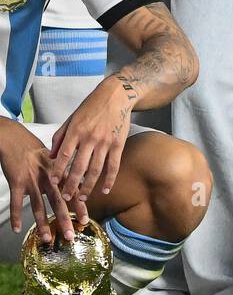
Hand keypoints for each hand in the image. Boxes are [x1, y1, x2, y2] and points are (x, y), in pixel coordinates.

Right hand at [0, 119, 82, 243]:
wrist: (14, 139)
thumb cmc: (34, 150)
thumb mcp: (53, 160)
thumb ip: (62, 174)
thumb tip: (74, 185)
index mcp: (58, 173)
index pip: (72, 192)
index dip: (79, 206)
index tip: (86, 220)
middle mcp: (47, 178)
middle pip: (58, 202)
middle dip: (65, 220)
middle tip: (71, 236)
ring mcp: (31, 181)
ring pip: (38, 206)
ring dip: (42, 224)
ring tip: (46, 238)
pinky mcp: (16, 182)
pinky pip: (16, 202)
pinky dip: (16, 216)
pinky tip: (18, 229)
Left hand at [49, 76, 135, 202]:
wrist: (116, 97)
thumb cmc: (91, 107)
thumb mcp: (71, 119)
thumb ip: (60, 137)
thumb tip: (51, 155)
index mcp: (76, 131)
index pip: (64, 155)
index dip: (58, 170)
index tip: (54, 182)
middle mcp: (90, 138)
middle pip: (79, 167)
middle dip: (72, 185)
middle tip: (67, 197)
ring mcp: (105, 142)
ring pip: (96, 170)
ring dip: (89, 186)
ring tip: (83, 198)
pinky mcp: (118, 144)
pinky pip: (113, 166)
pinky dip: (110, 180)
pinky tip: (106, 190)